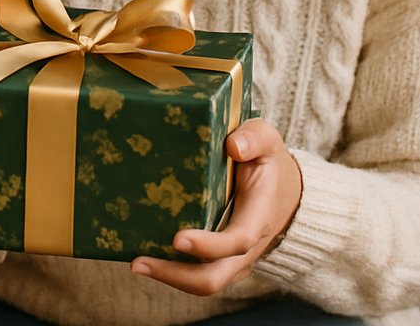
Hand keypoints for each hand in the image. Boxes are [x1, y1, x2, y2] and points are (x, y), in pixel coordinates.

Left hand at [132, 118, 301, 295]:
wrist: (284, 193)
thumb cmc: (267, 163)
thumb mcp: (267, 141)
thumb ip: (255, 138)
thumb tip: (233, 146)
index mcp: (258, 217)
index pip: (238, 241)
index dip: (209, 245)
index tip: (177, 238)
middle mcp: (246, 248)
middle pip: (213, 277)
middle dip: (175, 275)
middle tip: (138, 262)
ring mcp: (233, 260)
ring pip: (202, 282)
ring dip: (167, 277)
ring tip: (134, 262)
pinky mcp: (220, 261)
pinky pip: (196, 275)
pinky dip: (171, 272)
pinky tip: (143, 256)